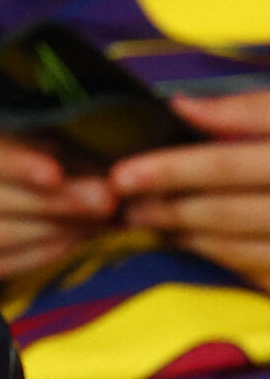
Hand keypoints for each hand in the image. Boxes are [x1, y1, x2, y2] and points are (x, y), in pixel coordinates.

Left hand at [115, 92, 269, 289]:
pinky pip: (260, 270)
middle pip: (230, 208)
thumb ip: (253, 109)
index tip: (123, 174)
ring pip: (239, 245)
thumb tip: (183, 108)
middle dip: (170, 206)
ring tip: (147, 219)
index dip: (177, 168)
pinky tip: (193, 241)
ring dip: (186, 235)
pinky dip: (222, 256)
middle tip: (123, 203)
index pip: (237, 160)